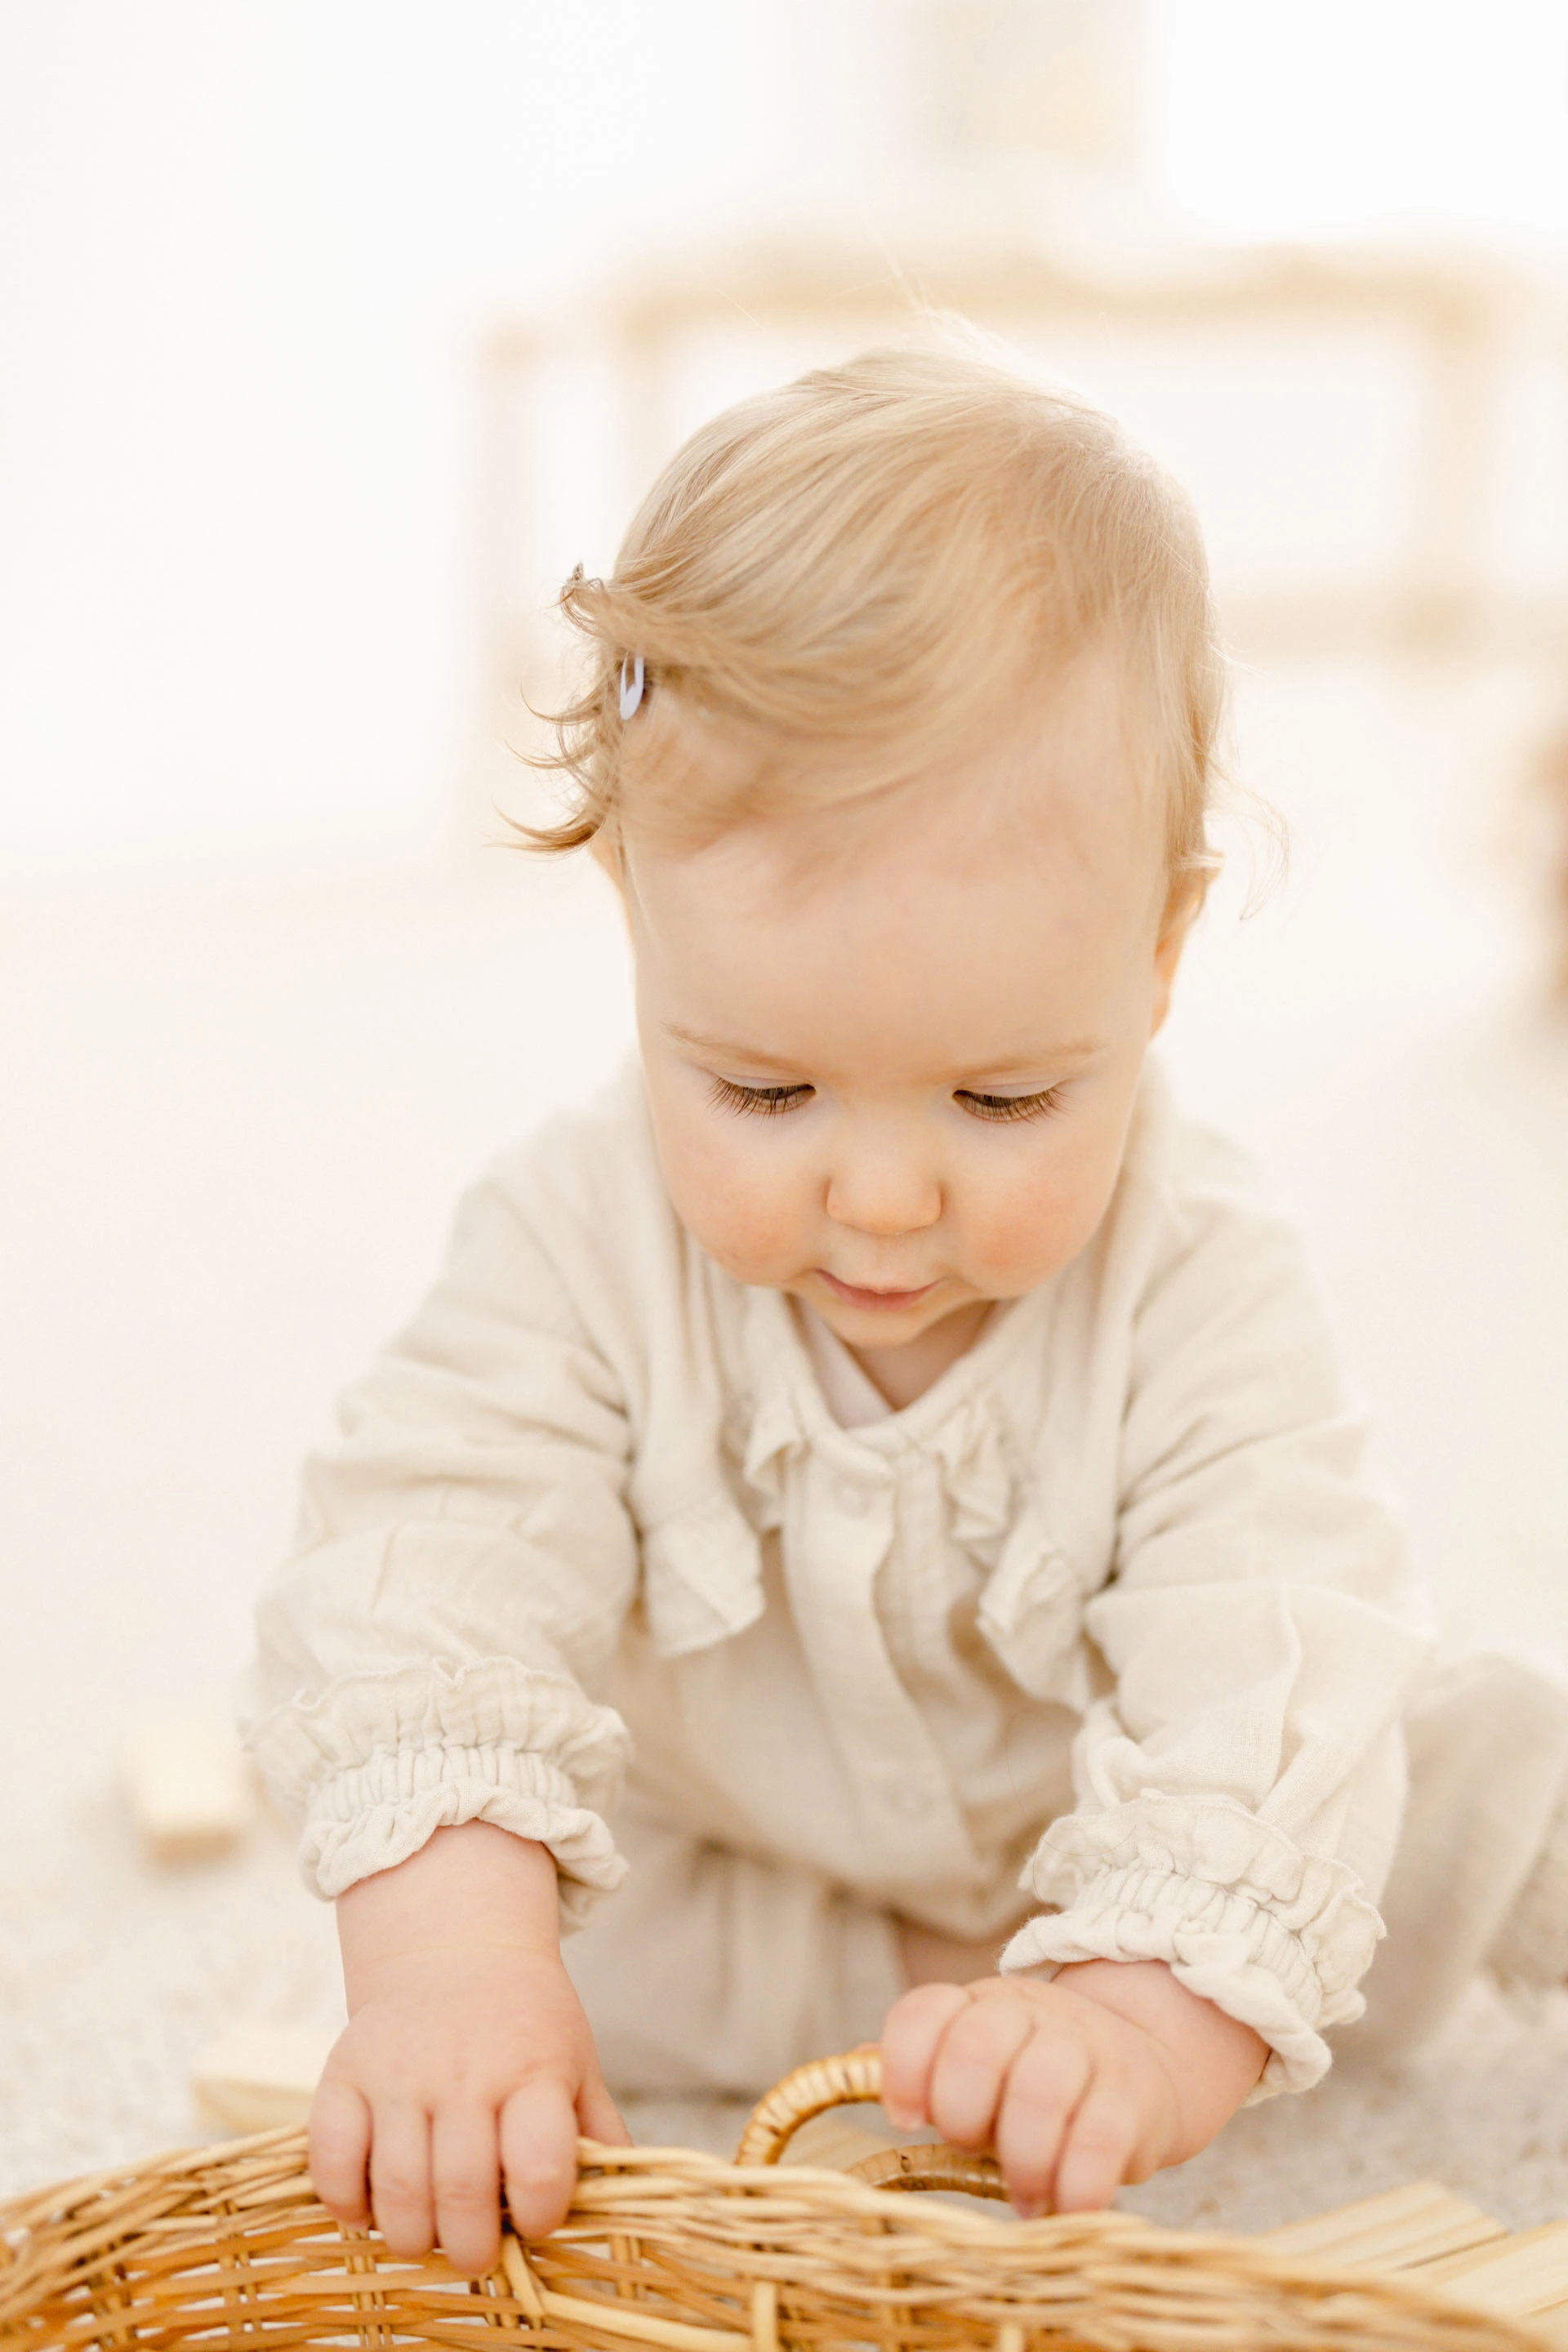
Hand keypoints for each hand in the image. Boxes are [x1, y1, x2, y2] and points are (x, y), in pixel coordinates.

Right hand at [309, 1825, 628, 2274]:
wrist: (455, 1947)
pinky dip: (347, 2203)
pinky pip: (332, 2161)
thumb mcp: (575, 2063)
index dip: (539, 2215)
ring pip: (397, 2192)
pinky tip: (372, 2206)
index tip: (534, 2220)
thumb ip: (596, 2133)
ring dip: (413, 2236)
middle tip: (476, 2250)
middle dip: (471, 2248)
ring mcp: (399, 2072)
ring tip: (429, 2232)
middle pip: (462, 2193)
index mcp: (534, 2070)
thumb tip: (624, 2200)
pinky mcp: (344, 2072)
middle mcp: (465, 2071)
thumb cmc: (525, 2023)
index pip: (539, 2167)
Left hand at [878, 1959, 1266, 2216]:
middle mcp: (1028, 2013)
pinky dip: (1076, 2183)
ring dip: (1022, 2157)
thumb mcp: (974, 2064)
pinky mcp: (1133, 2095)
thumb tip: (851, 2068)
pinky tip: (1065, 2206)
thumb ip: (919, 2068)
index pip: (925, 2011)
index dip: (903, 2064)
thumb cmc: (1032, 2078)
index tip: (904, 2117)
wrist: (1142, 2064)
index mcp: (976, 2006)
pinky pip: (1102, 2137)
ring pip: (1041, 2088)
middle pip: (977, 2044)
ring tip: (1023, 2196)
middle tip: (972, 2150)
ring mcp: (1085, 2047)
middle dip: (963, 2112)